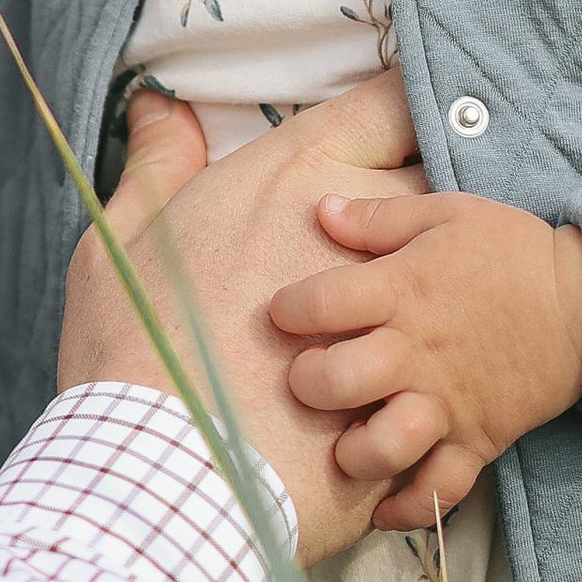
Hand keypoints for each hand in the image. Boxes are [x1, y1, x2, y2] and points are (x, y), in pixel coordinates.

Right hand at [57, 77, 426, 564]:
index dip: (400, 113)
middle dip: (427, 205)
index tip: (392, 132)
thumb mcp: (121, 243)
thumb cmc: (130, 357)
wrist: (158, 481)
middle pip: (437, 190)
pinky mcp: (410, 405)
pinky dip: (438, 387)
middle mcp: (361, 240)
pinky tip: (415, 398)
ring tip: (428, 317)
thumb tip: (159, 100)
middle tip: (403, 230)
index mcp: (290, 184)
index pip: (387, 108)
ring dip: (446, 299)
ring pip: (461, 287)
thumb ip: (156, 165)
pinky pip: (451, 381)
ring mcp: (395, 321)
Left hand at [270, 189, 581, 530]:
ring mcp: (447, 403)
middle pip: (338, 381)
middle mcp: (418, 353)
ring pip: (384, 446)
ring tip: (346, 443)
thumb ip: (378, 219)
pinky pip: (439, 491)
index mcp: (403, 291)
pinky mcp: (477, 440)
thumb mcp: (446, 215)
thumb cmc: (512, 254)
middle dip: (307, 383)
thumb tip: (320, 210)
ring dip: (353, 452)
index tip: (284, 315)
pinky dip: (408, 510)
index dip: (287, 311)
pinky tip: (381, 508)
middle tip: (310, 379)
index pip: (320, 304)